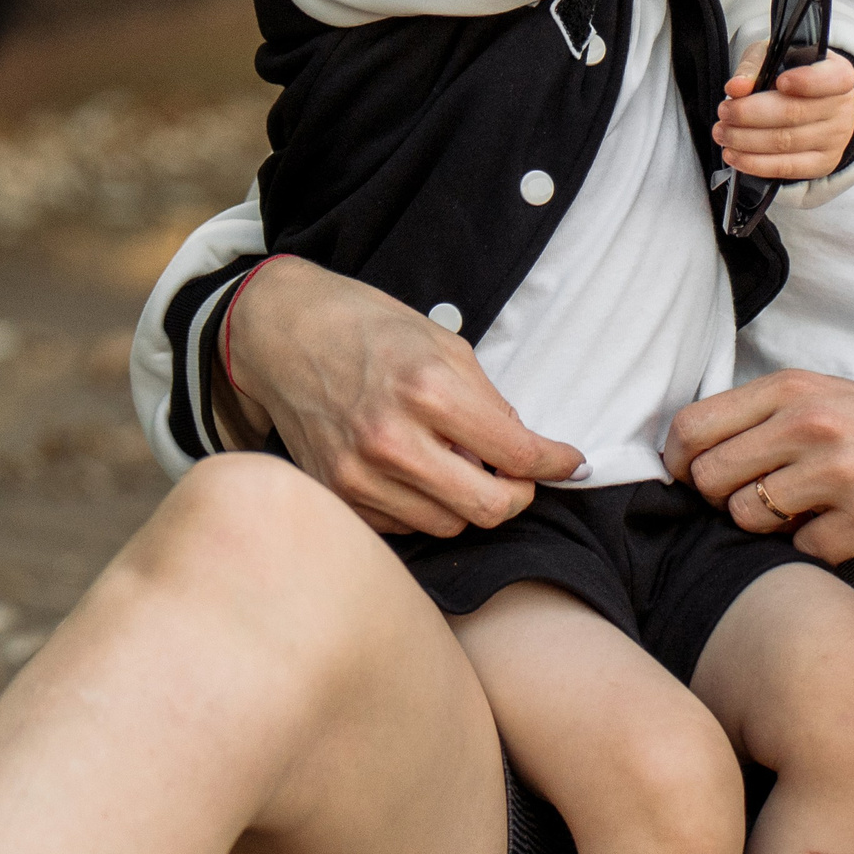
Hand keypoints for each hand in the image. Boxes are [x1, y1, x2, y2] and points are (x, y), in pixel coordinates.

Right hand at [227, 256, 586, 536]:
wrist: (284, 334)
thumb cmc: (369, 328)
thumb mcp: (445, 345)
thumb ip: (488, 402)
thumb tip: (524, 450)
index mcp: (430, 391)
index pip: (517, 454)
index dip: (555, 463)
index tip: (569, 463)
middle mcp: (393, 440)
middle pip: (487, 507)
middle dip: (517, 495)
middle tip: (520, 476)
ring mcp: (359, 475)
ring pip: (447, 524)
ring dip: (468, 503)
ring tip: (462, 465)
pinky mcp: (335, 494)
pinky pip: (402, 525)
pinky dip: (423, 507)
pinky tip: (420, 473)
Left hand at [663, 369, 853, 562]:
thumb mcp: (840, 401)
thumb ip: (773, 416)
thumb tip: (691, 450)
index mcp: (799, 387)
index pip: (693, 425)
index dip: (679, 462)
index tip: (692, 480)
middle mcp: (814, 422)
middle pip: (709, 478)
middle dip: (726, 500)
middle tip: (766, 502)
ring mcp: (840, 471)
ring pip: (746, 518)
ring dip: (772, 528)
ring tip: (816, 513)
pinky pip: (801, 551)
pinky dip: (819, 551)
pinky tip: (853, 532)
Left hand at [715, 47, 853, 179]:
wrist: (817, 105)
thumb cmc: (793, 75)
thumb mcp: (776, 56)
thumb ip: (756, 66)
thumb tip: (737, 87)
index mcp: (837, 73)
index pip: (831, 79)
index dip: (807, 81)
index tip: (781, 81)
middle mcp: (841, 108)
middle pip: (794, 113)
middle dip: (750, 114)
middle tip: (725, 112)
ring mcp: (834, 139)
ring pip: (785, 142)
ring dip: (745, 140)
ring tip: (723, 132)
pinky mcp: (821, 164)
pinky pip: (786, 168)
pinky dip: (755, 163)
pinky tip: (735, 155)